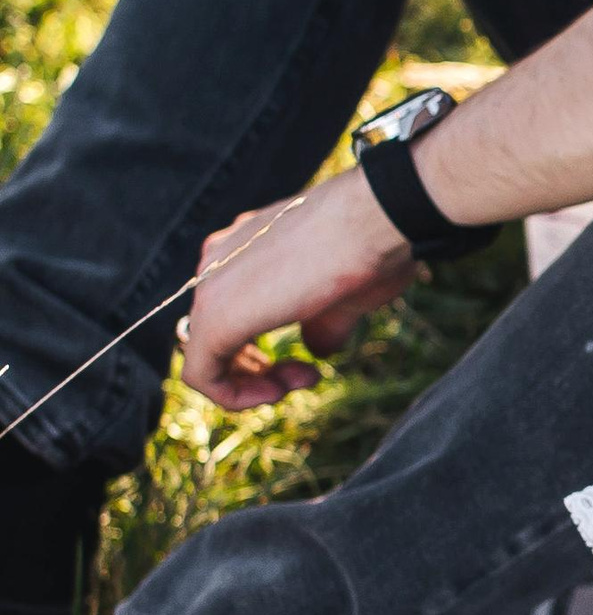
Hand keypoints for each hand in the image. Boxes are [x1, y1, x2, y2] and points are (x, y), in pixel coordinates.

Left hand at [179, 165, 420, 409]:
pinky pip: (200, 374)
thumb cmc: (366, 246)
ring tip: (297, 384)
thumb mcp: (343, 295)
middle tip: (306, 376)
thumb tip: (317, 351)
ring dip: (251, 384)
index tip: (309, 363)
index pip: (233, 312)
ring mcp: (210, 286)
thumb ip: (320, 326)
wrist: (371, 219)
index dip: (265, 350)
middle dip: (259, 369)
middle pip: (217, 336)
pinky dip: (234, 395)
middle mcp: (216, 262)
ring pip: (205, 355)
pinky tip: (274, 393)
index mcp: (241, 249)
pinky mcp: (216, 316)